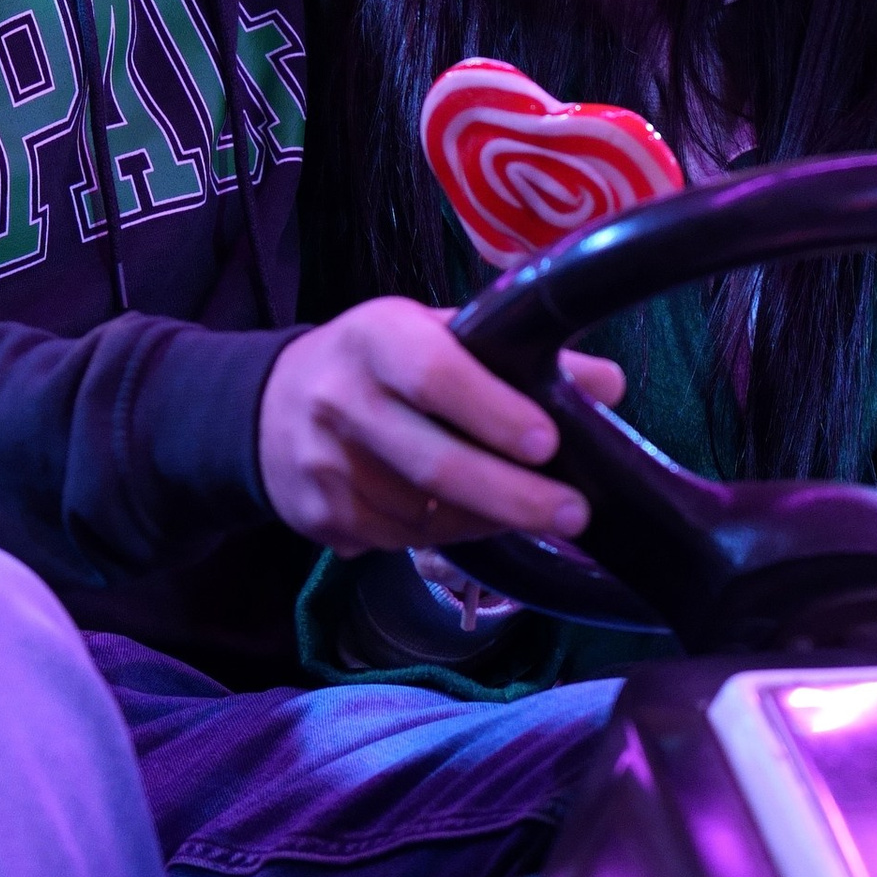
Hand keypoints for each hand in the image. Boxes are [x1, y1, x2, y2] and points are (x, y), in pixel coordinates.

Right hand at [257, 300, 625, 558]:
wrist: (268, 405)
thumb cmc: (377, 364)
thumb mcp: (434, 335)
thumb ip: (514, 355)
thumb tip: (608, 384)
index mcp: (375, 337)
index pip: (435, 374)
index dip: (492, 410)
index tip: (547, 442)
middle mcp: (341, 399)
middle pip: (435, 463)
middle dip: (513, 495)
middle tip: (574, 513)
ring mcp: (324, 465)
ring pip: (426, 514)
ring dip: (489, 519)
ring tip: (533, 511)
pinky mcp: (319, 516)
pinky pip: (404, 541)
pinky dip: (451, 536)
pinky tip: (474, 519)